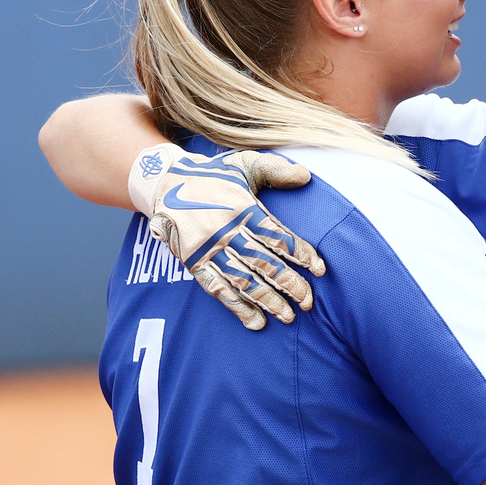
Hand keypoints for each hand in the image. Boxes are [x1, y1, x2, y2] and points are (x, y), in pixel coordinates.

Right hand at [134, 148, 325, 328]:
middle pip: (263, 262)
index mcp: (243, 208)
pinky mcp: (192, 262)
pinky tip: (255, 321)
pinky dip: (236, 306)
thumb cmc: (215, 174)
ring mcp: (208, 249)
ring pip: (242, 280)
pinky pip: (217, 288)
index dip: (300, 253)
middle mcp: (225, 231)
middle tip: (308, 302)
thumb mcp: (244, 163)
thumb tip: (306, 177)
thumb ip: (276, 170)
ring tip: (287, 316)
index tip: (320, 270)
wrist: (165, 181)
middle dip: (288, 284)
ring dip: (266, 300)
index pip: (277, 236)